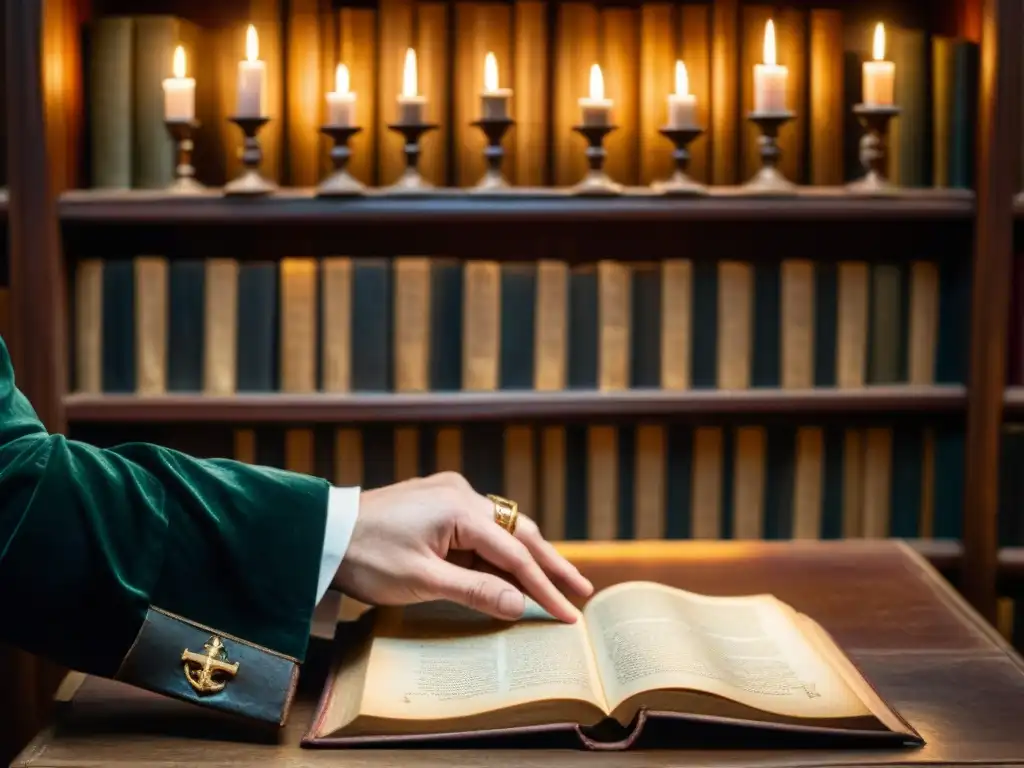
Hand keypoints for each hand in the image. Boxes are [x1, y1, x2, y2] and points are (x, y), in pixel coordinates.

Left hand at [331, 472, 592, 622]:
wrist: (321, 534)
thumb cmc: (368, 557)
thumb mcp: (423, 581)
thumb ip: (477, 592)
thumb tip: (521, 604)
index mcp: (460, 509)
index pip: (514, 554)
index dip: (544, 587)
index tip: (568, 613)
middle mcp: (461, 494)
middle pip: (518, 533)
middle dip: (550, 564)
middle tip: (583, 591)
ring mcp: (449, 495)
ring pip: (500, 531)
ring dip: (525, 558)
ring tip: (557, 583)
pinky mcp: (437, 503)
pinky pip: (478, 529)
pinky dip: (496, 553)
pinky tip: (510, 571)